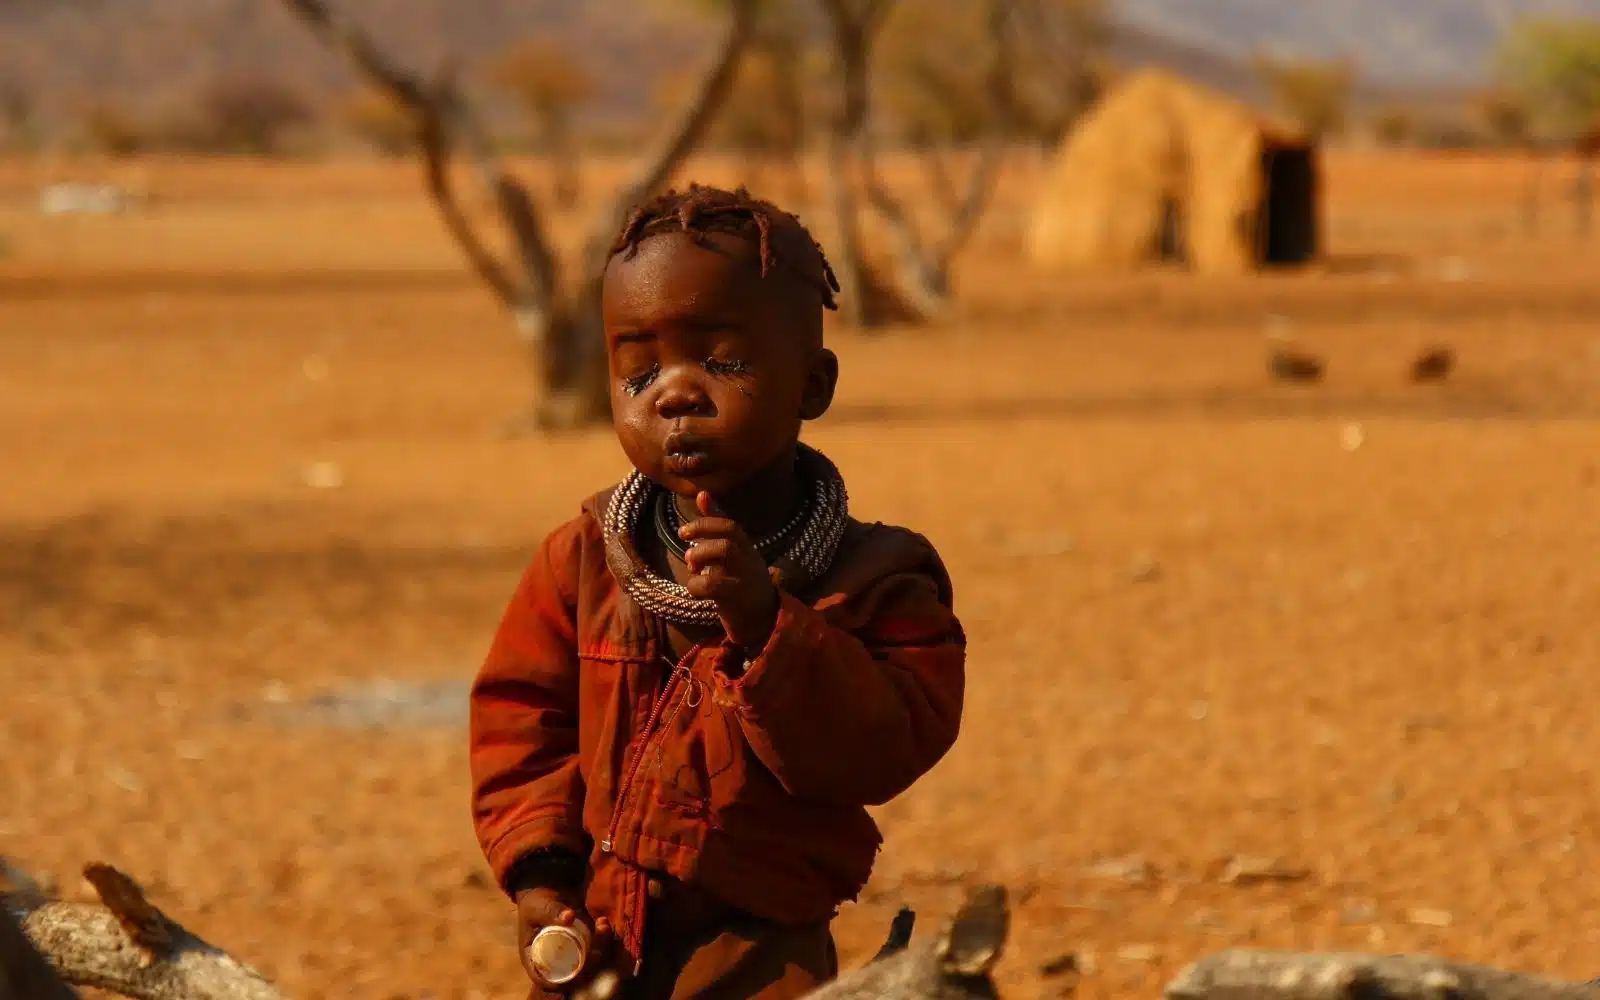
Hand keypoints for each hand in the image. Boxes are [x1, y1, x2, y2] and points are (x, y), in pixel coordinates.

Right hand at [515, 886, 612, 991]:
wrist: (549, 889)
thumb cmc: (537, 901)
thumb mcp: (539, 907)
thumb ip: (551, 912)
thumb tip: (569, 917)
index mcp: (534, 957)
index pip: (544, 978)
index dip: (559, 981)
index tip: (576, 971)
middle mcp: (553, 960)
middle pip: (571, 974)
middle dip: (587, 965)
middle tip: (596, 947)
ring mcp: (570, 952)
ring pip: (587, 963)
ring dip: (599, 949)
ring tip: (602, 926)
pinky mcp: (583, 943)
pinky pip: (595, 948)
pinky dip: (603, 938)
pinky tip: (602, 921)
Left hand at [679, 491, 780, 647]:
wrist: (763, 621)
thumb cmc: (741, 583)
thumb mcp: (732, 554)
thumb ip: (716, 528)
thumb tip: (702, 494)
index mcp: (747, 549)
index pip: (730, 525)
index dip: (708, 517)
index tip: (685, 526)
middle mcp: (749, 559)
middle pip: (730, 532)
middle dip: (702, 530)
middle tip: (683, 538)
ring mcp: (745, 577)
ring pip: (725, 551)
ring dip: (700, 553)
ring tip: (692, 565)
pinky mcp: (737, 598)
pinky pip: (712, 584)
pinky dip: (695, 584)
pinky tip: (695, 588)